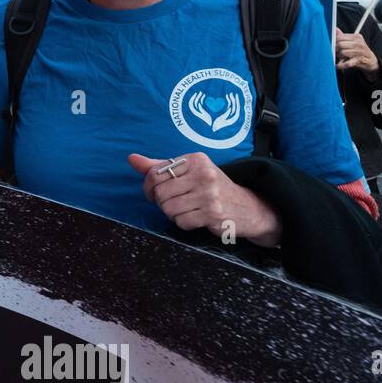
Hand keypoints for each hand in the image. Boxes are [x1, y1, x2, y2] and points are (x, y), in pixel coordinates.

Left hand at [128, 152, 281, 245]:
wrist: (249, 206)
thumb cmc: (212, 188)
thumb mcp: (189, 172)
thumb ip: (159, 166)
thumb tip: (132, 158)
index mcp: (196, 159)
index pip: (156, 173)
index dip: (149, 187)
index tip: (154, 193)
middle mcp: (204, 173)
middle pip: (161, 193)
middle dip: (163, 203)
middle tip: (175, 203)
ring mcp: (209, 194)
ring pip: (169, 209)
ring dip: (173, 214)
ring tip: (187, 210)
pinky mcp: (213, 213)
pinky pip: (181, 222)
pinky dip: (184, 223)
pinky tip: (196, 218)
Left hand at [335, 31, 377, 76]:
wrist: (371, 60)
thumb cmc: (359, 51)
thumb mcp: (352, 42)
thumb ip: (343, 37)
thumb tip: (335, 29)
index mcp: (356, 37)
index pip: (340, 37)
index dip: (334, 43)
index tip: (333, 46)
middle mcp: (359, 43)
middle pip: (340, 45)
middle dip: (336, 50)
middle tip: (337, 53)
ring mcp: (360, 51)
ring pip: (342, 53)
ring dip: (340, 57)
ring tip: (342, 58)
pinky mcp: (360, 60)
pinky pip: (347, 63)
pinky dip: (341, 65)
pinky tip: (339, 65)